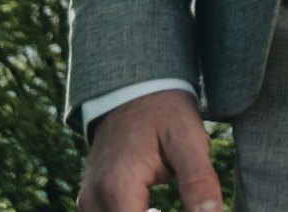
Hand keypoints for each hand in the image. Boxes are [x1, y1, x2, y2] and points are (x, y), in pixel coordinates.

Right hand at [77, 89, 222, 211]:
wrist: (135, 87)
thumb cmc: (165, 111)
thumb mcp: (188, 139)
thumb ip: (199, 181)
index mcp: (118, 187)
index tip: (194, 208)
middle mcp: (95, 199)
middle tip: (189, 203)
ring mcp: (89, 201)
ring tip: (167, 206)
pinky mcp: (91, 200)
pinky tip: (157, 211)